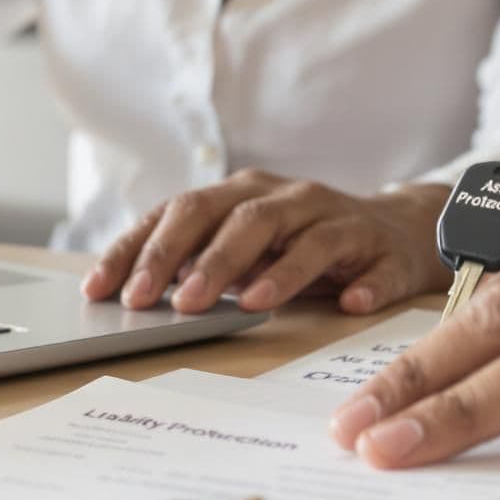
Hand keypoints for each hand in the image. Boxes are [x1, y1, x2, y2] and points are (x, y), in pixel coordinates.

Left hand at [82, 171, 450, 315]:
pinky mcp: (379, 245)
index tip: (102, 288)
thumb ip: (199, 264)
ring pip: (300, 236)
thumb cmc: (303, 246)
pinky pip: (372, 263)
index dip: (139, 248)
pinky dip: (362, 282)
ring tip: (245, 305)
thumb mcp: (246, 249)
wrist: (396, 230)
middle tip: (161, 302)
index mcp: (242, 194)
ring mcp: (335, 217)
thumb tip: (133, 295)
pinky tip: (349, 303)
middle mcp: (285, 197)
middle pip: (235, 217)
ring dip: (273, 271)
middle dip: (194, 259)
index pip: (180, 212)